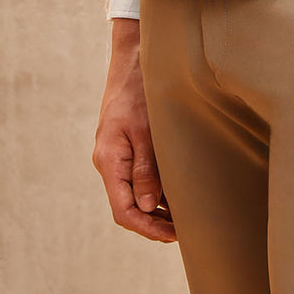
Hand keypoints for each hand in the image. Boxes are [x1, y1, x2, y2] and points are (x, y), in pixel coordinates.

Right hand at [92, 19, 176, 242]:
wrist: (132, 58)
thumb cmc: (138, 90)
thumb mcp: (144, 130)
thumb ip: (145, 169)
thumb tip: (148, 205)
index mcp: (109, 160)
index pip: (124, 210)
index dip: (148, 227)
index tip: (173, 235)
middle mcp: (109, 162)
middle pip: (128, 206)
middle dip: (154, 223)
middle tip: (184, 231)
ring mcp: (116, 154)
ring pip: (133, 193)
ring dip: (156, 209)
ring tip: (184, 218)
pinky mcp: (125, 146)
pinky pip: (137, 178)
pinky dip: (154, 191)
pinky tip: (174, 195)